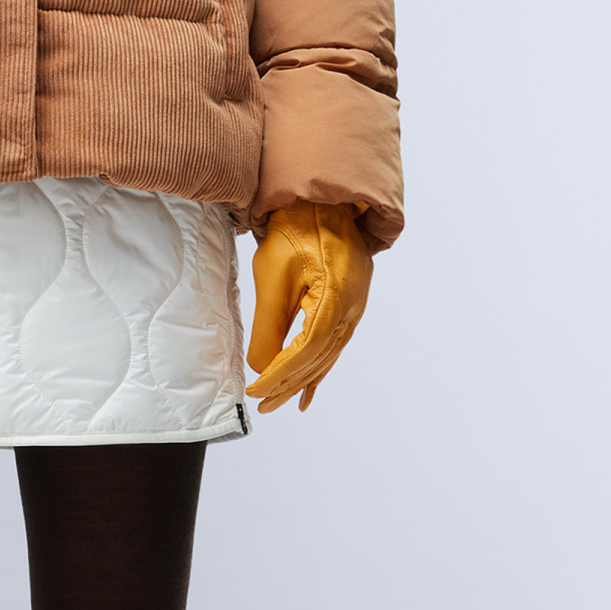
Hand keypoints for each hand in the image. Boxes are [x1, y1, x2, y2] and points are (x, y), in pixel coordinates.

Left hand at [246, 203, 371, 413]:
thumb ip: (268, 325)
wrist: (323, 205)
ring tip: (275, 401)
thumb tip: (260, 366)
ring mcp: (355, 310)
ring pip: (326, 357)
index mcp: (336, 299)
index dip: (280, 375)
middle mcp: (352, 309)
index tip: (255, 389)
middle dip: (288, 385)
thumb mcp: (273, 276)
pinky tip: (305, 393)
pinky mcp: (350, 308)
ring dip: (300, 381)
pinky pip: (333, 347)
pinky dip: (317, 370)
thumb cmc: (296, 232)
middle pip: (319, 360)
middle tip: (262, 403)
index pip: (306, 351)